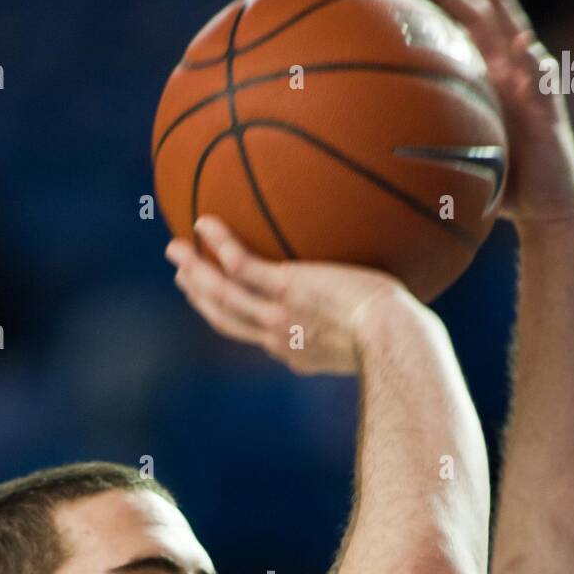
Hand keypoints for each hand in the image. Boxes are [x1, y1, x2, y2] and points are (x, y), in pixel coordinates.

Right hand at [164, 215, 403, 374]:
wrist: (393, 339)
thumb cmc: (398, 336)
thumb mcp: (379, 331)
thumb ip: (366, 317)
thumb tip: (385, 297)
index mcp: (295, 352)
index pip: (254, 334)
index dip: (231, 316)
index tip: (219, 301)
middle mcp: (278, 339)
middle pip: (226, 318)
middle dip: (200, 297)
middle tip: (181, 276)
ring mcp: (278, 316)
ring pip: (222, 295)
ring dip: (195, 271)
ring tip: (174, 249)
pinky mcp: (285, 290)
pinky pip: (240, 264)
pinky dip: (219, 244)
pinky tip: (203, 221)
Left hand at [412, 0, 573, 227]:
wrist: (547, 209)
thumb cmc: (507, 186)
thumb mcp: (466, 160)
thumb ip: (438, 147)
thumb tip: (388, 159)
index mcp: (491, 81)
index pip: (464, 34)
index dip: (442, 4)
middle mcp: (511, 75)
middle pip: (483, 20)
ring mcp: (532, 88)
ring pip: (515, 35)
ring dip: (500, 2)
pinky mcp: (550, 111)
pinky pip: (541, 83)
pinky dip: (532, 64)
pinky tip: (523, 46)